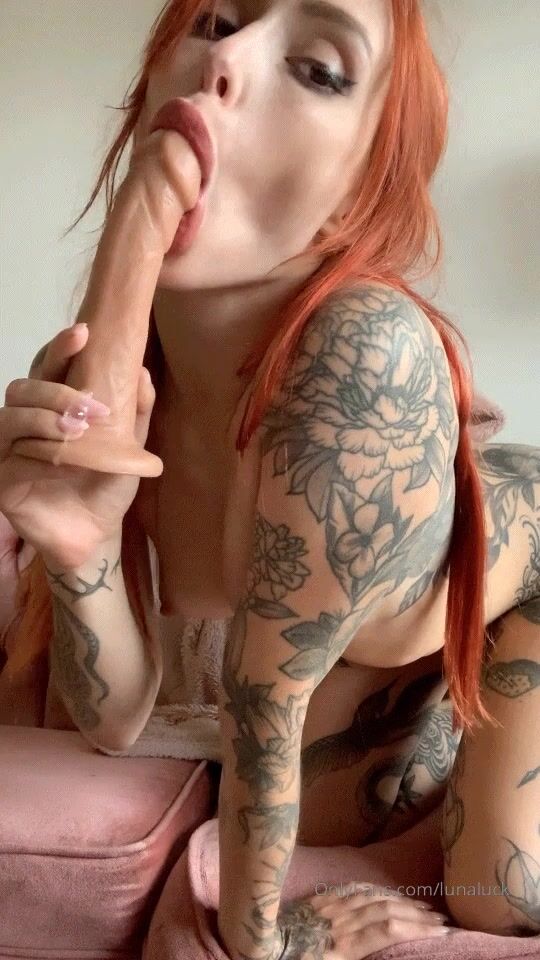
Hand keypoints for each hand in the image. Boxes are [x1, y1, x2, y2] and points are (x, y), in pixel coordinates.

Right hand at [0, 322, 155, 569]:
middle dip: (56, 388)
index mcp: (54, 408)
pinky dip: (30, 446)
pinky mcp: (0, 476)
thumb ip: (136, 413)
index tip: (84, 332)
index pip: (49, 368)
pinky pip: (4, 450)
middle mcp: (28, 422)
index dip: (61, 348)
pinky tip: (56, 454)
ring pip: (10, 413)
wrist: (96, 535)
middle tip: (90, 406)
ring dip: (43, 415)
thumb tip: (142, 372)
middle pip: (24, 385)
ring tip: (75, 430)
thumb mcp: (130, 450)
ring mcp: (10, 447)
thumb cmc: (106, 487)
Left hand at [275, 882, 452, 958]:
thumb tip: (384, 939)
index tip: (444, 931)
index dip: (418, 928)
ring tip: (422, 906)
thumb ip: (355, 956)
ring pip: (370, 897)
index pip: (389, 929)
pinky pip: (349, 890)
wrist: (255, 946)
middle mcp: (339, 922)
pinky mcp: (315, 901)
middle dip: (417, 913)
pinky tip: (383, 892)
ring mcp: (326, 908)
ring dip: (399, 900)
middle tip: (442, 919)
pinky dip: (372, 890)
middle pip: (385, 910)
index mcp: (343, 947)